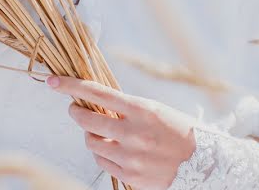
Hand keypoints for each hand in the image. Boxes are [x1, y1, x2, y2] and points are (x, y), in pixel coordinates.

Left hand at [46, 75, 197, 189]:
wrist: (206, 164)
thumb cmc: (180, 131)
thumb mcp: (155, 110)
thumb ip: (126, 107)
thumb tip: (96, 101)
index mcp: (141, 110)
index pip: (96, 92)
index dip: (70, 85)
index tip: (53, 81)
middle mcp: (134, 133)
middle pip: (86, 119)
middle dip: (76, 111)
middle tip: (76, 109)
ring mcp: (131, 157)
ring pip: (91, 142)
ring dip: (90, 135)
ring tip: (101, 132)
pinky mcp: (131, 176)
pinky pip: (102, 162)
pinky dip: (102, 154)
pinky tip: (113, 149)